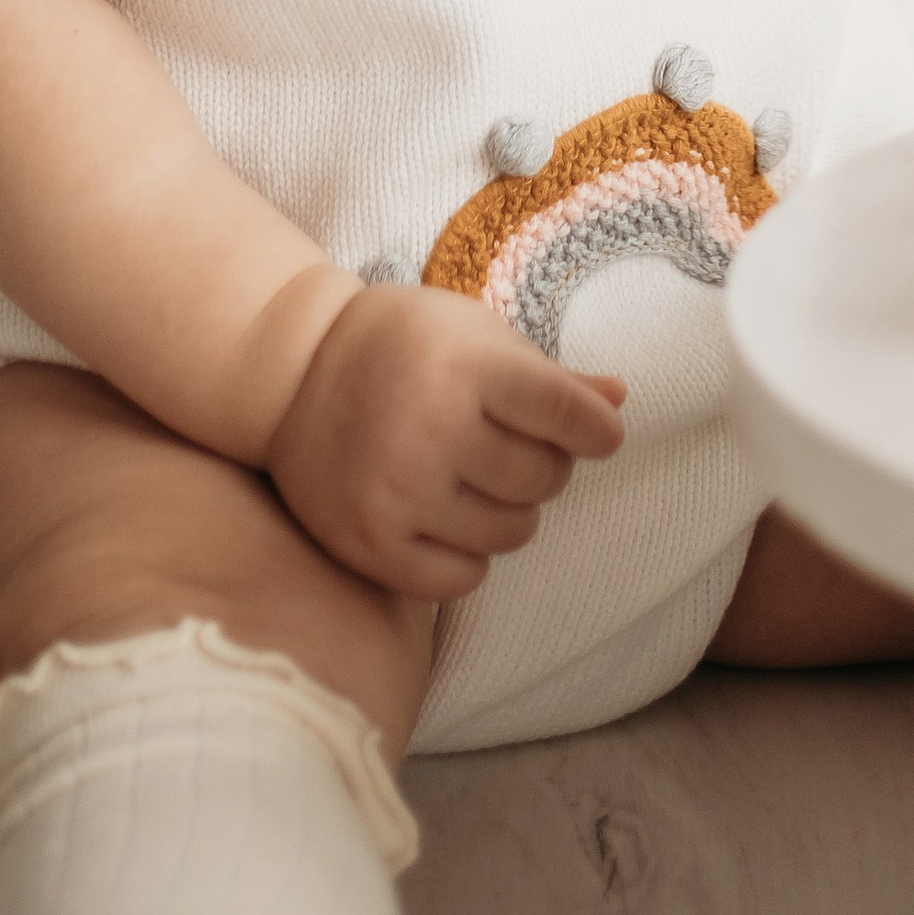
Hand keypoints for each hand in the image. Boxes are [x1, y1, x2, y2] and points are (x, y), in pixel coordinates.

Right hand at [265, 281, 626, 600]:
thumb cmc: (403, 344)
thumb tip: (620, 398)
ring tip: (479, 479)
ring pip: (511, 533)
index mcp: (466, 367)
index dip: (597, 429)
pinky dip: (470, 556)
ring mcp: (399, 492)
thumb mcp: (477, 334)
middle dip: (548, 465)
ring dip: (512, 511)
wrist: (294, 373)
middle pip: (545, 479)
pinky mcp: (371, 542)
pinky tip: (449, 518)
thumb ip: (549, 376)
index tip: (599, 433)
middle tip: (513, 445)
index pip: (567, 415)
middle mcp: (432, 430)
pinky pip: (462, 580)